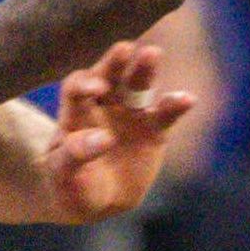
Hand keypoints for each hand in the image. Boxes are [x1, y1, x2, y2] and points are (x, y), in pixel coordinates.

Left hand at [41, 40, 197, 220]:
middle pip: (109, 75)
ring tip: (152, 54)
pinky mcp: (154, 128)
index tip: (95, 89)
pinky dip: (176, 105)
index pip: (76, 87)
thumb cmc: (71, 184)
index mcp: (75, 111)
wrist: (98, 202)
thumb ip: (76, 153)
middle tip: (124, 48)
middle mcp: (103, 104)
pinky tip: (187, 99)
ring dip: (145, 69)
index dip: (84, 83)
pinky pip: (166, 114)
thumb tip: (103, 138)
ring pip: (138, 85)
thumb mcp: (62, 173)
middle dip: (115, 61)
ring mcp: (130, 113)